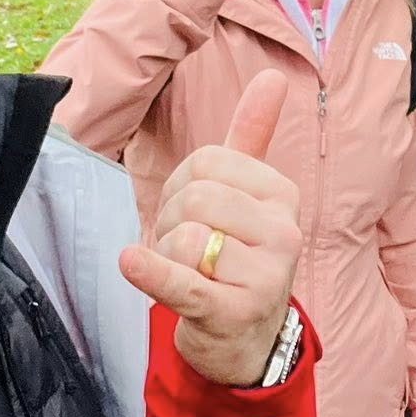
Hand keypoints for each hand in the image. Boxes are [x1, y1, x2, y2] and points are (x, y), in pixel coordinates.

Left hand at [119, 70, 304, 386]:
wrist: (248, 339)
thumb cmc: (237, 255)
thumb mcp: (247, 198)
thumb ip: (253, 137)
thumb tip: (271, 76)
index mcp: (282, 194)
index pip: (207, 163)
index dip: (182, 185)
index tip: (193, 214)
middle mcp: (284, 232)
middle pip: (195, 198)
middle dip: (171, 222)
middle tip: (184, 250)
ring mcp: (266, 276)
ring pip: (186, 239)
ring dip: (167, 257)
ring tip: (187, 273)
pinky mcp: (236, 313)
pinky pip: (184, 282)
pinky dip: (152, 272)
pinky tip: (131, 262)